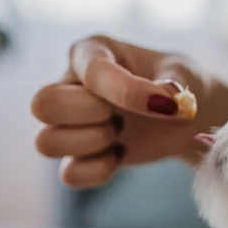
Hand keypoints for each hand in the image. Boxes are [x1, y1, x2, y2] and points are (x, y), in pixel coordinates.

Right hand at [31, 35, 227, 187]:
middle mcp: (69, 84)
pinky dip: (97, 171)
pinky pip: (68, 175)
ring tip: (118, 134)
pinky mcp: (78, 156)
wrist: (185, 118)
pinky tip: (118, 156)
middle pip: (42, 104)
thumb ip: (174, 82)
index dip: (127, 92)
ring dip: (90, 143)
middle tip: (119, 114)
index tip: (165, 105)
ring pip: (45, 142)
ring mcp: (68, 123)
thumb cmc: (178, 83)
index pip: (91, 72)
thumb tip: (167, 99)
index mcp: (91, 52)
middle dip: (89, 115)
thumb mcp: (183, 73)